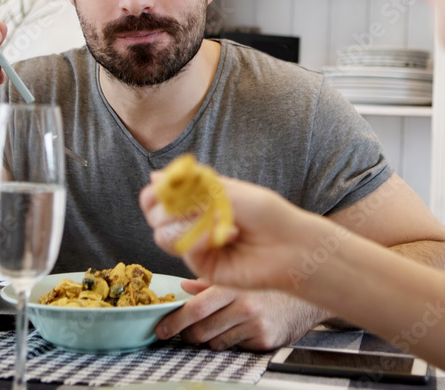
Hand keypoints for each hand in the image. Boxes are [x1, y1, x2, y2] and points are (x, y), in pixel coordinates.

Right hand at [140, 175, 332, 292]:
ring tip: (213, 220)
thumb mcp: (229, 191)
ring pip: (163, 236)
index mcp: (198, 202)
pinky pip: (186, 250)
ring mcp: (196, 247)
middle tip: (189, 205)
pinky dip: (201, 238)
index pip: (160, 198)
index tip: (160, 189)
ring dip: (183, 223)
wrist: (290, 245)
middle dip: (166, 208)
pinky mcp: (203, 268)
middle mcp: (193, 225)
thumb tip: (155, 178)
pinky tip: (226, 236)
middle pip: (155, 218)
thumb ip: (192, 186)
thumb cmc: (266, 214)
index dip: (155, 194)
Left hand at [155, 279, 325, 350]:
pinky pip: (235, 348)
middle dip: (188, 334)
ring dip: (209, 339)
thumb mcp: (240, 275)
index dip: (174, 321)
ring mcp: (256, 325)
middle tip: (185, 332)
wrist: (307, 293)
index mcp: (235, 286)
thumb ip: (210, 282)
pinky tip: (239, 330)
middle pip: (201, 331)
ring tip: (216, 327)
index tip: (162, 329)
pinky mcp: (265, 340)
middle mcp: (246, 305)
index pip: (196, 308)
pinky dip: (230, 342)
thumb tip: (183, 288)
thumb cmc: (270, 282)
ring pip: (215, 343)